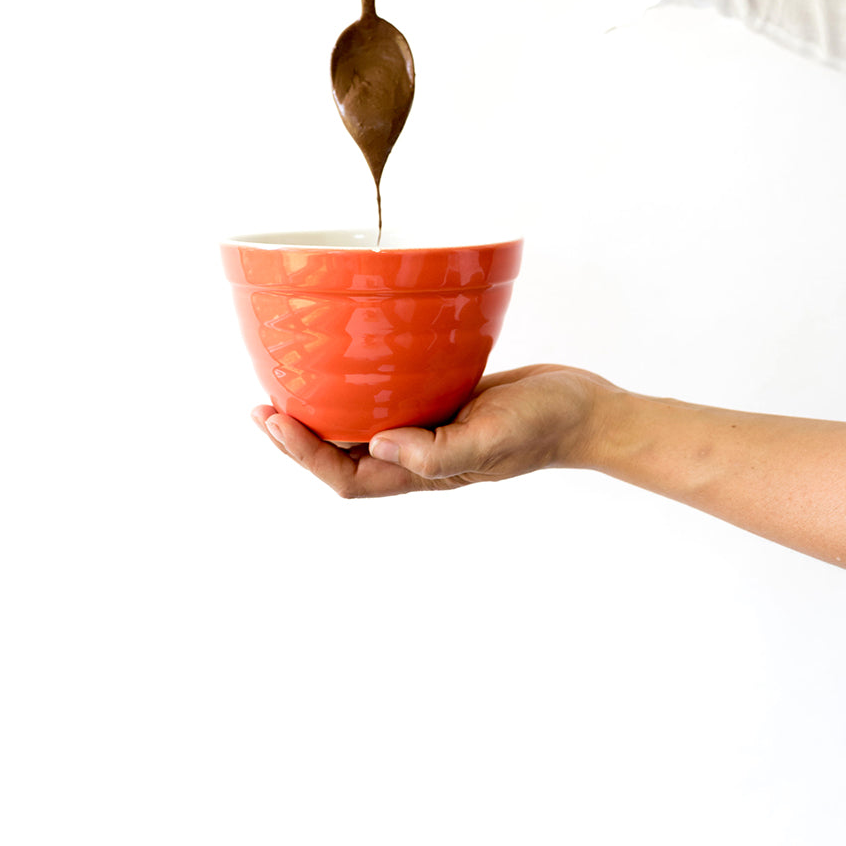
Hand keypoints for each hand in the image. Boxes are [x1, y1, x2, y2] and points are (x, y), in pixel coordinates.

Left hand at [252, 364, 624, 498]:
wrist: (585, 410)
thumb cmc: (546, 425)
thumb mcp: (496, 438)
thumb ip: (441, 453)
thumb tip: (379, 447)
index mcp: (424, 473)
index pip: (348, 476)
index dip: (305, 455)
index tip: (275, 418)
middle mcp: (417, 456)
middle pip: (341, 459)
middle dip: (298, 440)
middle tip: (260, 407)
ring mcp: (428, 430)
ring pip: (360, 432)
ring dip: (322, 418)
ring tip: (287, 391)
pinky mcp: (441, 404)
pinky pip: (388, 404)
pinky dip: (359, 392)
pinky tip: (348, 369)